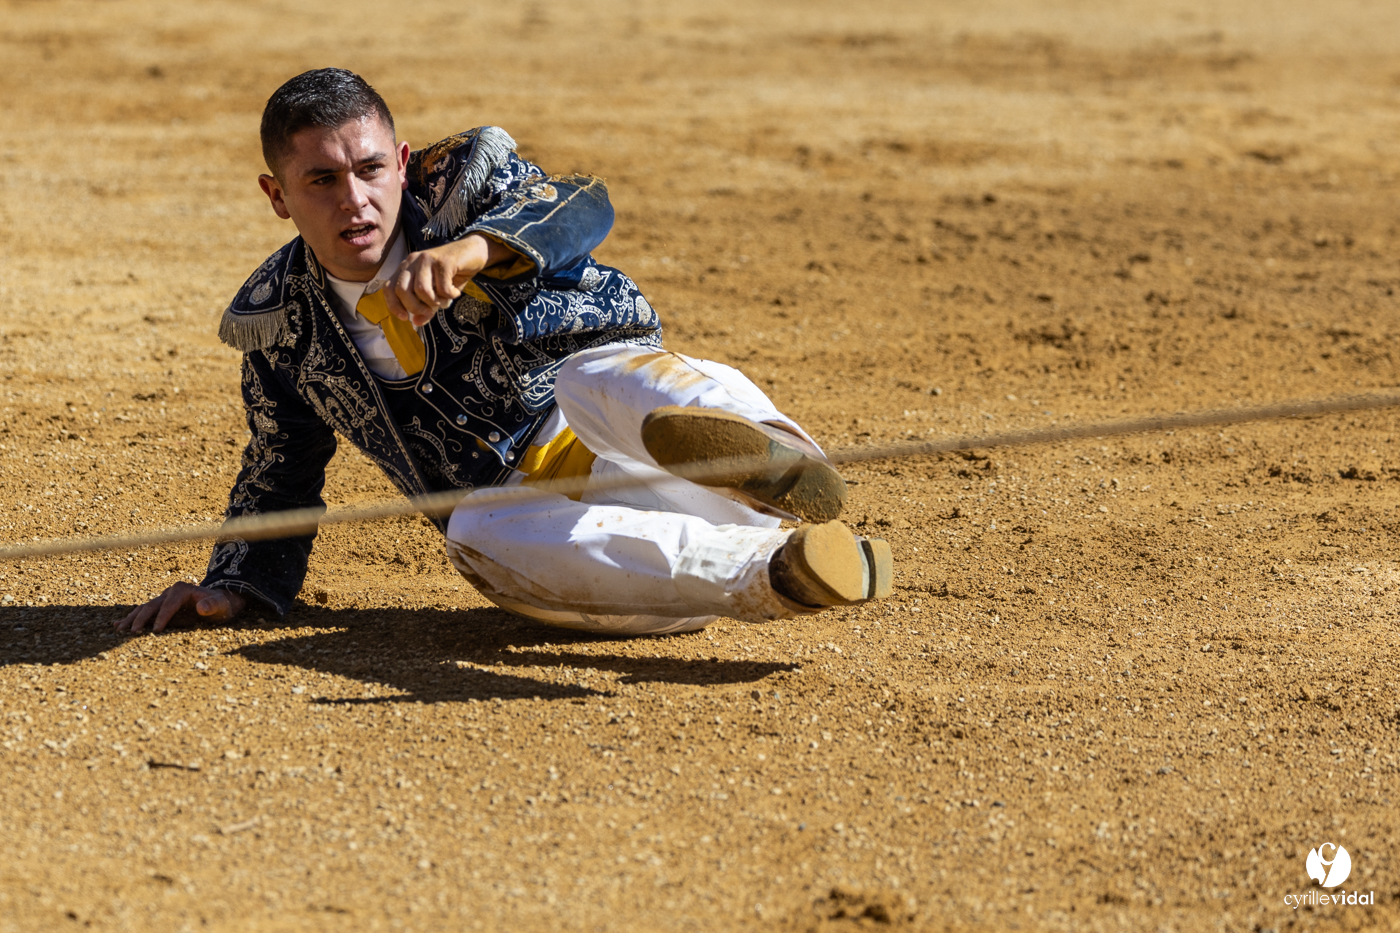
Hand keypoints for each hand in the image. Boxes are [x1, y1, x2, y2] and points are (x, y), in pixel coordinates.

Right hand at [115, 583, 246, 634]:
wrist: (220, 602)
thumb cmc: (221, 605)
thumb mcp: (221, 605)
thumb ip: (212, 606)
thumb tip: (201, 607)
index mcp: (182, 589)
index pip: (169, 604)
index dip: (162, 617)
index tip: (156, 631)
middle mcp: (169, 592)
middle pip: (152, 605)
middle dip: (141, 619)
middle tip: (132, 633)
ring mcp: (163, 599)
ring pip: (144, 609)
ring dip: (131, 619)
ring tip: (118, 630)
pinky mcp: (160, 608)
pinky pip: (143, 612)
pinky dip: (131, 619)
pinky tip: (116, 625)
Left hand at [384, 234, 498, 326]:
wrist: (473, 252)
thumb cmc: (452, 274)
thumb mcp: (436, 294)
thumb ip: (425, 308)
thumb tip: (416, 322)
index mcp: (406, 268)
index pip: (389, 288)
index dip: (394, 305)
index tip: (405, 318)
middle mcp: (413, 261)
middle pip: (402, 290)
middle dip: (415, 307)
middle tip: (430, 311)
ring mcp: (427, 259)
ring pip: (421, 290)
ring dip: (434, 302)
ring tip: (444, 301)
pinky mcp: (443, 261)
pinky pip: (442, 288)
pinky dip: (450, 295)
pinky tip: (456, 292)